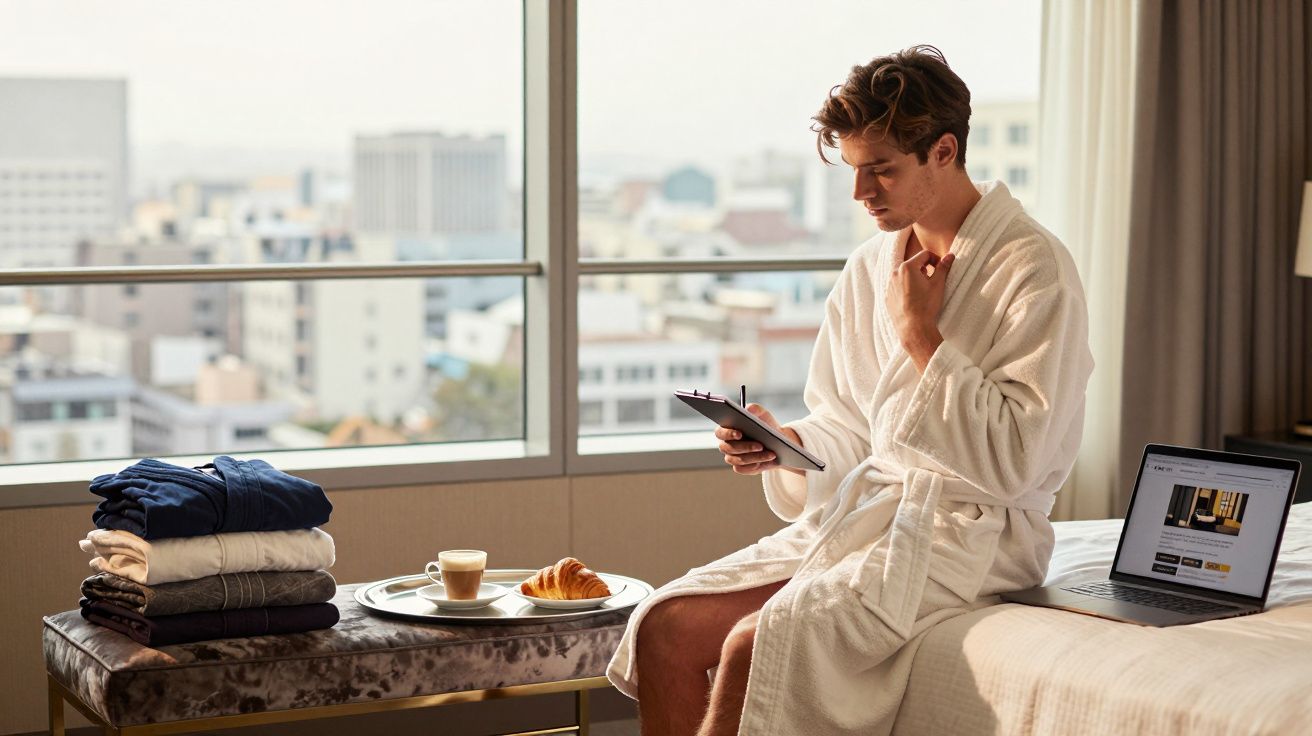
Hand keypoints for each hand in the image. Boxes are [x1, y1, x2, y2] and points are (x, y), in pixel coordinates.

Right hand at [714, 404, 805, 475]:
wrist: (778, 442)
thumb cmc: (766, 426)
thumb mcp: (763, 415)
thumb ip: (756, 409)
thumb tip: (749, 408)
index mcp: (727, 429)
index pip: (720, 432)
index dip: (728, 434)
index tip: (740, 434)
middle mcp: (726, 444)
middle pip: (729, 448)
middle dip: (746, 447)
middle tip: (760, 445)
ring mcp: (732, 457)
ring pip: (738, 460)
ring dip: (755, 457)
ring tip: (770, 454)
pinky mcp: (740, 467)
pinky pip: (743, 469)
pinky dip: (754, 466)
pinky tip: (764, 462)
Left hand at [886, 249, 952, 370]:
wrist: (913, 328)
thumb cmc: (926, 305)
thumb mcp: (938, 284)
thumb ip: (943, 267)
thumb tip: (950, 255)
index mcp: (907, 267)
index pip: (924, 254)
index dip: (935, 259)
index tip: (940, 269)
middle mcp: (895, 273)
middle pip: (913, 264)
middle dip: (924, 269)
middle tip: (931, 281)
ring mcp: (889, 285)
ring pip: (904, 275)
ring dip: (914, 278)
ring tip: (922, 291)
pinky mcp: (888, 296)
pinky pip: (898, 287)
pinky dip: (906, 288)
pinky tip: (914, 299)